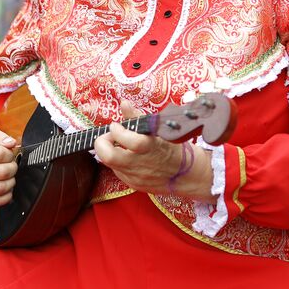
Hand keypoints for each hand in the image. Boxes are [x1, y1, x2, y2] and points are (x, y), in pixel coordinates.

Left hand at [92, 103, 211, 198]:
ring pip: (109, 164)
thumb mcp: (159, 131)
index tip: (116, 125)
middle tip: (109, 136)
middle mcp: (143, 165)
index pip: (131, 141)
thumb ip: (138, 117)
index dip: (118, 130)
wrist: (186, 176)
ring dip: (109, 151)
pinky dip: (117, 161)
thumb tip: (124, 103)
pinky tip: (126, 156)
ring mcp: (136, 177)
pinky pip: (117, 171)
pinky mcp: (133, 184)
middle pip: (109, 156)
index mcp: (153, 148)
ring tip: (118, 144)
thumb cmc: (172, 148)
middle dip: (102, 143)